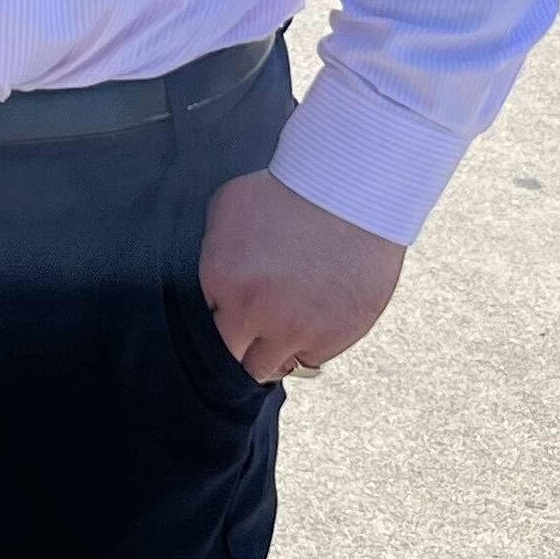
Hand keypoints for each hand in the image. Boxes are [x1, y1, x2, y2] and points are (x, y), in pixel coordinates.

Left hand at [196, 169, 406, 384]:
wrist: (353, 190)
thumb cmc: (289, 190)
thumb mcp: (229, 208)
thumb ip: (214, 253)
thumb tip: (213, 282)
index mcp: (224, 283)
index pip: (207, 330)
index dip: (220, 321)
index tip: (230, 315)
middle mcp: (259, 315)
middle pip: (236, 363)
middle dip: (241, 348)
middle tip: (252, 333)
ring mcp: (300, 331)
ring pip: (274, 368)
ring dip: (274, 352)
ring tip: (286, 323)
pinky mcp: (337, 336)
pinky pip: (314, 357)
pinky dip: (312, 342)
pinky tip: (317, 312)